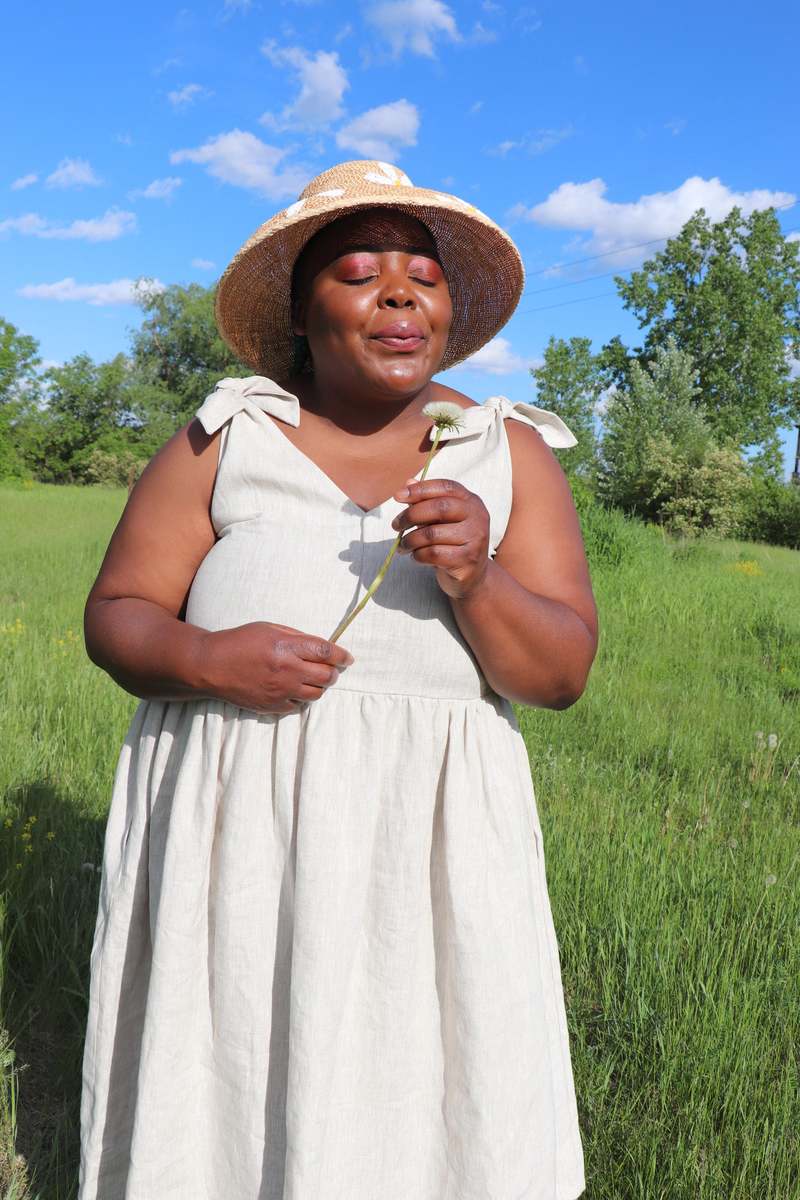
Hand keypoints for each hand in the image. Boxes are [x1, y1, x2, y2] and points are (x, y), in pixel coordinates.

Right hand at [197, 621, 353, 713]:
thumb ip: (297, 637)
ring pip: (316, 694)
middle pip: (327, 677)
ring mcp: (280, 691)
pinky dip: (301, 698)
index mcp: (287, 647)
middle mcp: (287, 670)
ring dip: (320, 686)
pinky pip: (298, 706)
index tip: (347, 658)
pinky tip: (295, 690)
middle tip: (331, 669)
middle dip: (334, 673)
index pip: (327, 652)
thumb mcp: (269, 628)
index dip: (342, 656)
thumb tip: (321, 647)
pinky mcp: (272, 706)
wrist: (211, 665)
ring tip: (312, 679)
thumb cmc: (239, 641)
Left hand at [391, 478, 489, 599]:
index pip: (446, 487)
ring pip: (432, 534)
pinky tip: (415, 556)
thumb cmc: (453, 543)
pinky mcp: (467, 560)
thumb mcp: (441, 520)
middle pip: (439, 508)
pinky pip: (433, 554)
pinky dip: (418, 555)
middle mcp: (477, 517)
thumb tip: (408, 483)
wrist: (473, 576)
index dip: (420, 489)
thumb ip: (426, 502)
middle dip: (411, 515)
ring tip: (403, 545)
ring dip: (410, 540)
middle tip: (396, 525)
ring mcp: (475, 539)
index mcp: (472, 502)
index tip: (398, 496)